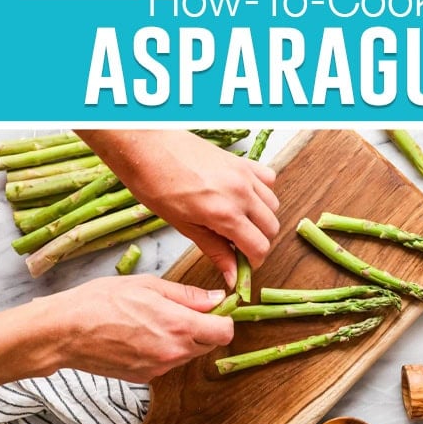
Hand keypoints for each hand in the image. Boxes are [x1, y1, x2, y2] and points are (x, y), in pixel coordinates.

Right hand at [48, 276, 233, 382]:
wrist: (67, 331)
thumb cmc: (103, 301)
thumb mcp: (149, 285)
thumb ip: (187, 295)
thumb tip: (216, 298)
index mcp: (178, 326)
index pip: (225, 332)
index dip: (225, 317)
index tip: (216, 306)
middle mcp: (172, 353)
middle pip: (209, 344)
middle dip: (205, 327)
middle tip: (186, 308)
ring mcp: (158, 369)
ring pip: (188, 354)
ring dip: (184, 338)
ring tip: (158, 318)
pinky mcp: (144, 378)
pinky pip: (167, 363)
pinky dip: (165, 349)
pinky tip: (144, 333)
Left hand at [81, 130, 279, 286]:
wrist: (148, 147)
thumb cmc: (157, 186)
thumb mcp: (184, 226)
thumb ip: (214, 250)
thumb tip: (232, 276)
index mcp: (225, 213)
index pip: (259, 247)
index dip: (253, 262)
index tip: (241, 267)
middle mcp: (241, 192)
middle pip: (271, 228)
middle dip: (258, 242)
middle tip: (236, 246)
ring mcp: (244, 174)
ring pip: (273, 205)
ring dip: (261, 219)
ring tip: (237, 222)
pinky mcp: (242, 161)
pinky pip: (268, 179)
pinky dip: (262, 192)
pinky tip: (243, 198)